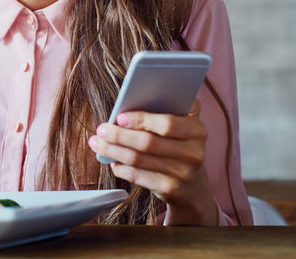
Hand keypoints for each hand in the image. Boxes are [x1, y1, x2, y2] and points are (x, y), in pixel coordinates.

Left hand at [87, 100, 217, 224]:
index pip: (167, 123)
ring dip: (113, 150)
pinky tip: (112, 161)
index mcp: (197, 129)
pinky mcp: (171, 189)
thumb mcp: (181, 127)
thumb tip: (125, 106)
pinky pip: (138, 176)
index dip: (141, 120)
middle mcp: (194, 152)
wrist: (194, 187)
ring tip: (98, 144)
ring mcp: (184, 173)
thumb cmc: (179, 146)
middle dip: (120, 135)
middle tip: (101, 130)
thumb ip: (164, 111)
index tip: (119, 117)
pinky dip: (121, 168)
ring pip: (139, 159)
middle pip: (149, 142)